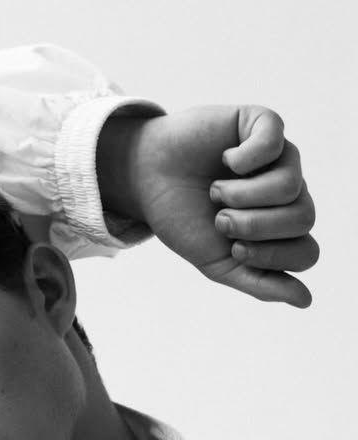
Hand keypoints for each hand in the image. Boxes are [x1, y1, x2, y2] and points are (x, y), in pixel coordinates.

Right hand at [97, 106, 317, 307]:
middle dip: (254, 226)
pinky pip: (275, 143)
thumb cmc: (183, 221)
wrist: (146, 182)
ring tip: (215, 191)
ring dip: (242, 196)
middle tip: (220, 219)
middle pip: (303, 218)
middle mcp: (288, 193)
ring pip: (291, 185)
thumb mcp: (218, 264)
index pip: (307, 252)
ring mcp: (279, 157)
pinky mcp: (263, 124)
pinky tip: (225, 161)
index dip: (270, 256)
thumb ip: (260, 284)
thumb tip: (305, 301)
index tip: (232, 248)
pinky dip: (245, 159)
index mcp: (281, 229)